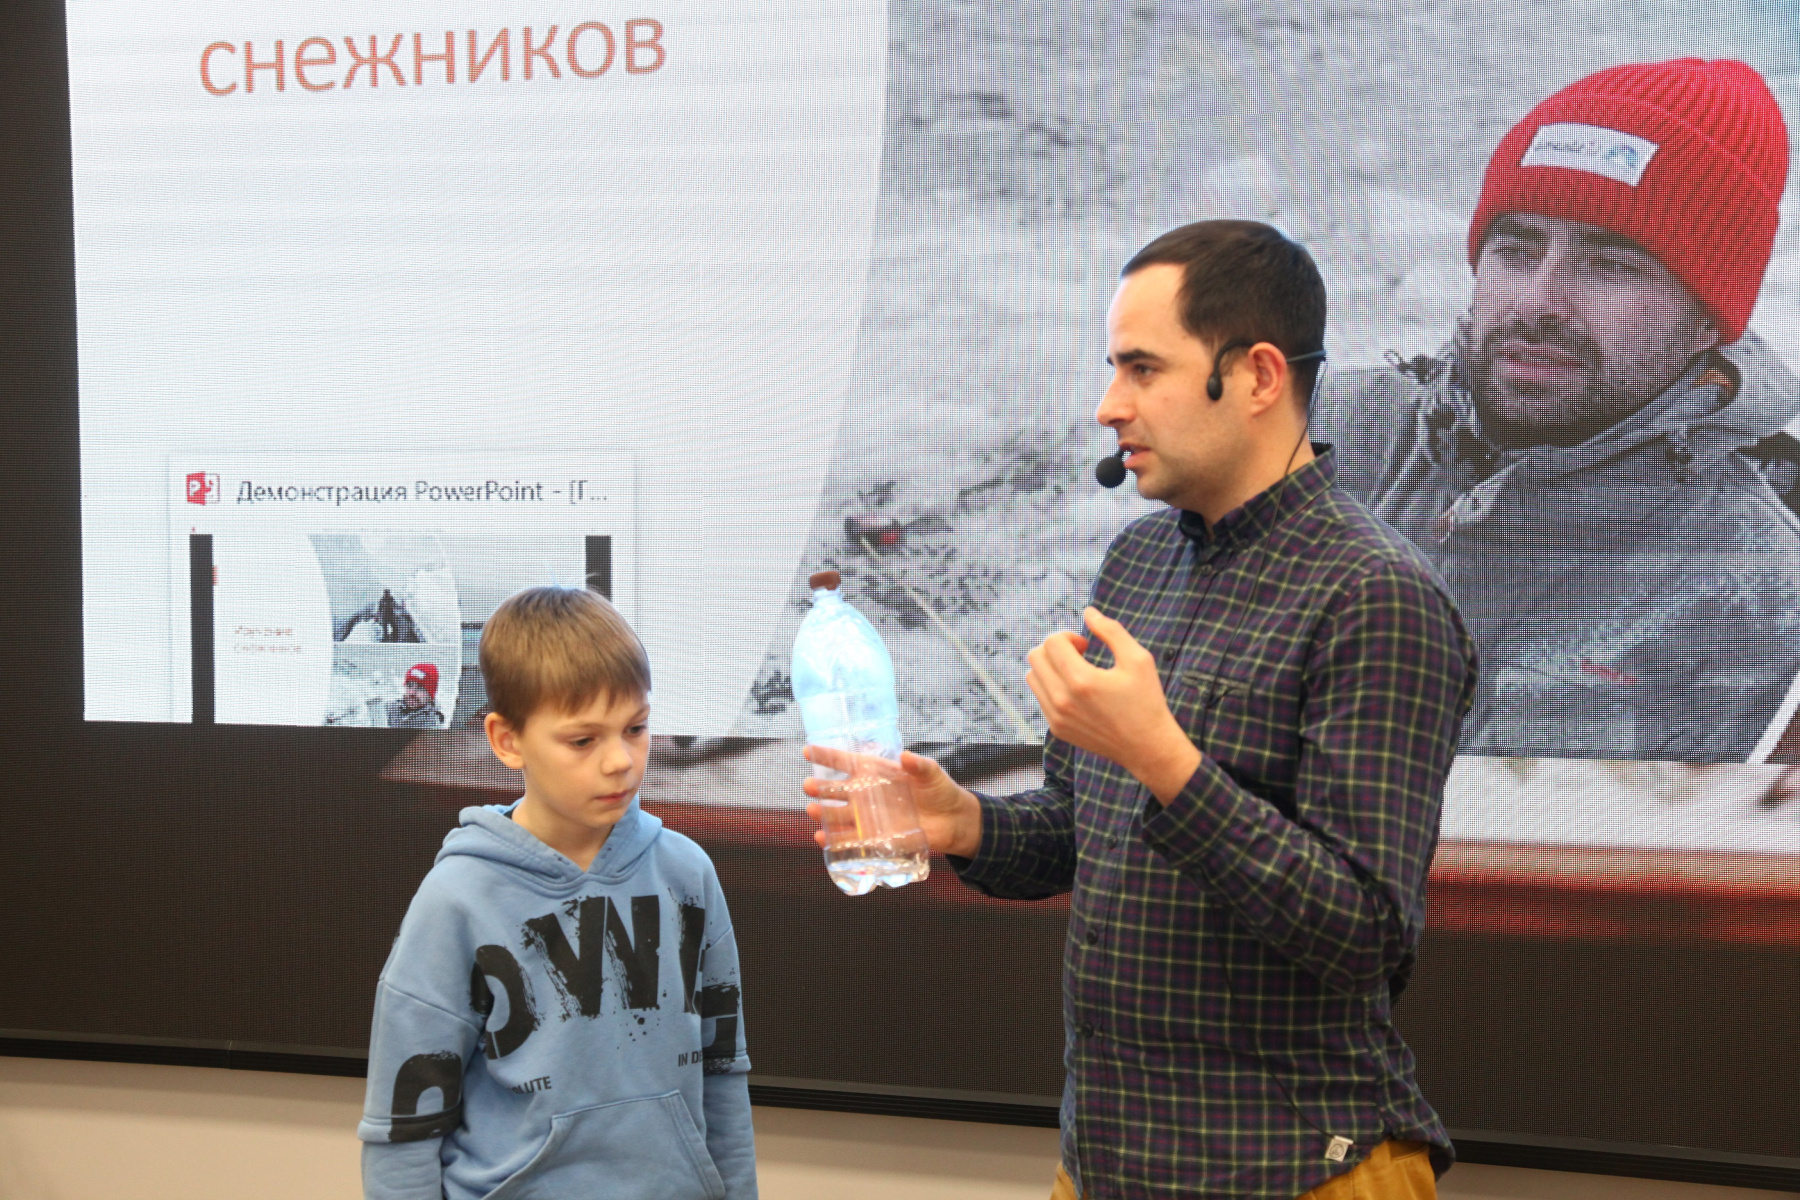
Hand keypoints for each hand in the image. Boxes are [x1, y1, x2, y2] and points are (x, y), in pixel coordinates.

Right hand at [802, 745, 982, 858]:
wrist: (952, 821)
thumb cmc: (940, 790)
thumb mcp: (932, 773)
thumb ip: (919, 765)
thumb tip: (906, 757)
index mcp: (877, 773)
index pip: (847, 762)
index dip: (827, 756)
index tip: (807, 750)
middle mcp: (867, 794)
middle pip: (837, 790)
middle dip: (821, 788)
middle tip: (809, 786)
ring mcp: (869, 817)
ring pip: (839, 815)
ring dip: (824, 814)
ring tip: (813, 811)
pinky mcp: (875, 837)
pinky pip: (850, 839)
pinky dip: (835, 840)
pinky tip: (822, 838)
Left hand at [1025, 606, 1200, 801]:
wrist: (1147, 747)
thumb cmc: (1146, 700)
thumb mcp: (1138, 659)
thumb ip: (1111, 631)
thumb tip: (1088, 612)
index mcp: (1081, 681)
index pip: (1051, 642)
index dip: (1068, 636)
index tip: (1086, 646)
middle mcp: (1062, 701)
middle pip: (1035, 656)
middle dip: (1055, 648)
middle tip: (1079, 656)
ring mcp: (1057, 717)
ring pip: (1032, 677)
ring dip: (1049, 667)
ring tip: (1076, 672)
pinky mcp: (1057, 729)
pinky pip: (1040, 697)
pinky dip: (1052, 687)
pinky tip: (1076, 692)